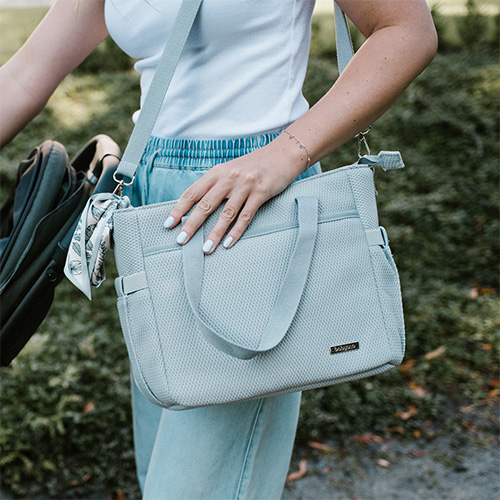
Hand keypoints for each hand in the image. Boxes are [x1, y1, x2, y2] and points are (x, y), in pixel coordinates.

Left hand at [163, 136, 308, 252]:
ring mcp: (245, 186)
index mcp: (217, 173)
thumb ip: (215, 186)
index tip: (168, 224)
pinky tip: (228, 243)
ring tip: (206, 249)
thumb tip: (197, 207)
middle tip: (181, 240)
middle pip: (206, 204)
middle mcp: (228, 178)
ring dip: (215, 233)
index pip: (192, 192)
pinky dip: (236, 231)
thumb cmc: (253, 166)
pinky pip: (246, 216)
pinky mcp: (261, 193)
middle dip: (192, 224)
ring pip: (226, 214)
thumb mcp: (229, 170)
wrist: (282, 154)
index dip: (179, 209)